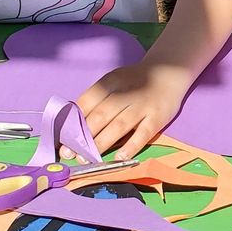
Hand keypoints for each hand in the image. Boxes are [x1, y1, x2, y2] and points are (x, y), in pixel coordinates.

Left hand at [76, 60, 191, 159]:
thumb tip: (72, 122)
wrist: (169, 72)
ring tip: (88, 158)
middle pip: (101, 115)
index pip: (88, 101)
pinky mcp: (158, 117)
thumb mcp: (114, 81)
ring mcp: (143, 105)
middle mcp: (126, 92)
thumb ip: (97, 99)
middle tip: (71, 154)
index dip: (74, 121)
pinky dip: (131, 146)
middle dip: (83, 136)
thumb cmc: (135, 82)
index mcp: (111, 81)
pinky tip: (119, 157)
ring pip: (119, 125)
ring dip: (102, 143)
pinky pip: (143, 134)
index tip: (62, 139)